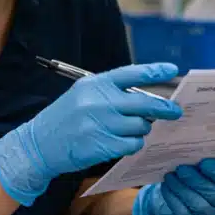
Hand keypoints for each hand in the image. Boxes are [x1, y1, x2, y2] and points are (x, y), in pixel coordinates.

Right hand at [0, 63, 181, 205]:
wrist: (39, 144)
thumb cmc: (66, 118)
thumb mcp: (83, 95)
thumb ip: (112, 94)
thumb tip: (147, 100)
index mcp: (95, 84)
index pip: (131, 73)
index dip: (154, 71)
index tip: (172, 69)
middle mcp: (99, 102)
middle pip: (143, 103)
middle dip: (164, 108)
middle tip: (175, 111)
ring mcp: (100, 124)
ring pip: (141, 126)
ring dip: (142, 129)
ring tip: (130, 129)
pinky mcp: (102, 145)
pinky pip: (132, 144)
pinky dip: (132, 143)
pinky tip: (122, 141)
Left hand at [132, 158, 214, 214]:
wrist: (180, 204)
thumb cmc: (193, 182)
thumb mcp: (200, 172)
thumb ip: (201, 162)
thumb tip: (191, 145)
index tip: (205, 161)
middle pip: (212, 193)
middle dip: (196, 180)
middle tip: (182, 168)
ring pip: (196, 204)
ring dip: (182, 188)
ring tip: (170, 176)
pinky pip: (182, 212)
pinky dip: (173, 198)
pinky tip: (166, 186)